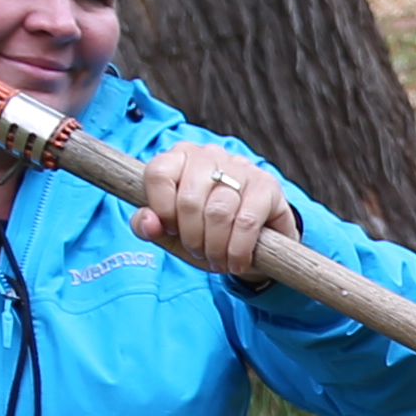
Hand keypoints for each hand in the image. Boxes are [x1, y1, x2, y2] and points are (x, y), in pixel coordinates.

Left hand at [133, 137, 299, 275]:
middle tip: (199, 252)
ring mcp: (241, 167)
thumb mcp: (172, 234)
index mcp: (180, 157)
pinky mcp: (267, 186)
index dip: (162, 210)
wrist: (257, 243)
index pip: (159, 174)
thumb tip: (147, 222)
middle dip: (191, 237)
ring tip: (217, 259)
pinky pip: (246, 221)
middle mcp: (210, 154)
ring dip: (214, 246)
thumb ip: (149, 227)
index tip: (172, 230)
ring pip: (218, 211)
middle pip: (189, 198)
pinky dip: (237, 249)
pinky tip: (236, 261)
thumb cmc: (208, 232)